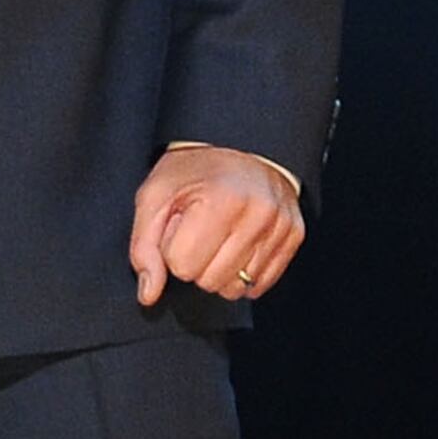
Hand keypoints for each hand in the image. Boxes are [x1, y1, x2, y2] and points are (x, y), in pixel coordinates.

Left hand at [129, 145, 305, 306]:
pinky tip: (236, 246)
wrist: (240, 144)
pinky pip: (262, 284)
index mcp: (219, 201)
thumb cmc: (193, 170)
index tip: (179, 225)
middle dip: (195, 261)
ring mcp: (280, 227)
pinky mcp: (294, 237)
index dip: (172, 249)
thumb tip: (148, 294)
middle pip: (209, 281)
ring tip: (218, 235)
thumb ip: (144, 247)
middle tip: (198, 230)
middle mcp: (257, 215)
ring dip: (219, 270)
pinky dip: (243, 273)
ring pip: (236, 288)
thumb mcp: (154, 196)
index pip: (182, 267)